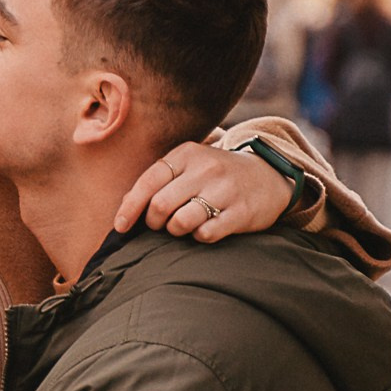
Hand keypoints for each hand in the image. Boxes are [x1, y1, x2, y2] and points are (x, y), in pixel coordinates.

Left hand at [113, 139, 289, 244]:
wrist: (269, 175)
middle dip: (154, 222)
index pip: (148, 181)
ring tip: (182, 226)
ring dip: (175, 230)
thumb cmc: (217, 175)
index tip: (121, 226)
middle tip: (161, 225)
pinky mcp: (241, 212)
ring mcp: (225, 190)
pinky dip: (199, 237)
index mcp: (187, 154)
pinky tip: (205, 229)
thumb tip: (125, 210)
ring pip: (181, 222)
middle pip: (160, 205)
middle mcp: (206, 169)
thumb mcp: (190, 165)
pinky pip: (206, 234)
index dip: (130, 207)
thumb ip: (160, 180)